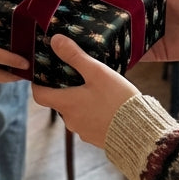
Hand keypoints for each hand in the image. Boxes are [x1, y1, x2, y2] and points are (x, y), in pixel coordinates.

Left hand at [30, 34, 138, 148]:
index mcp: (66, 104)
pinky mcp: (96, 138)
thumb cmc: (117, 100)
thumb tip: (55, 40)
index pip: (39, 95)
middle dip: (65, 89)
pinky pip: (88, 122)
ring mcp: (83, 131)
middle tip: (78, 75)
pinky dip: (92, 112)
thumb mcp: (97, 72)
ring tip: (96, 88)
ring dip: (80, 101)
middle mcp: (70, 120)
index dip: (38, 84)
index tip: (43, 73)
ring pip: (75, 112)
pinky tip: (107, 104)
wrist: (140, 132)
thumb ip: (75, 56)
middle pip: (59, 102)